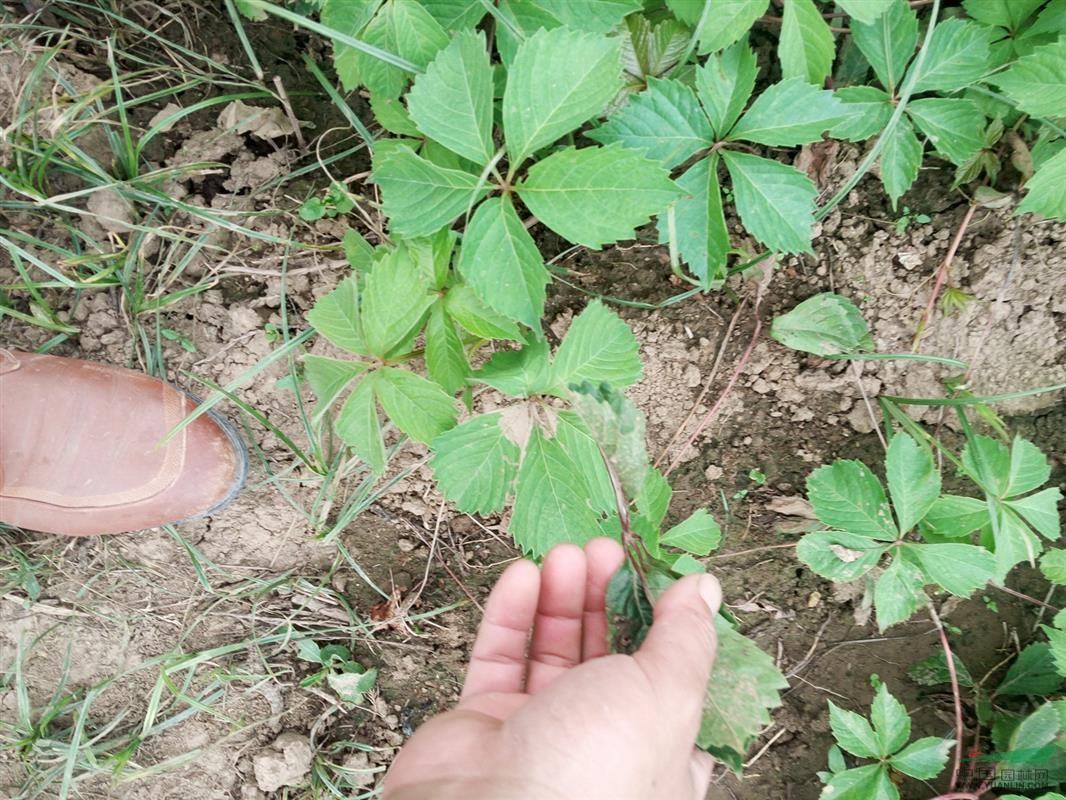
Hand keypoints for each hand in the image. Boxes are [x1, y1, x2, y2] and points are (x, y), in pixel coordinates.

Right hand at [383, 538, 721, 799]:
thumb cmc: (594, 769)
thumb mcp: (665, 695)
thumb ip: (685, 638)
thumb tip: (703, 590)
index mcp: (660, 754)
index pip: (671, 678)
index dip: (666, 624)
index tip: (659, 575)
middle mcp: (602, 743)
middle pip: (610, 654)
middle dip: (609, 597)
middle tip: (605, 550)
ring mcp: (541, 731)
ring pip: (554, 650)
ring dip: (562, 597)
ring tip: (568, 553)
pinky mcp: (487, 721)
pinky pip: (501, 658)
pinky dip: (512, 615)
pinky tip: (524, 575)